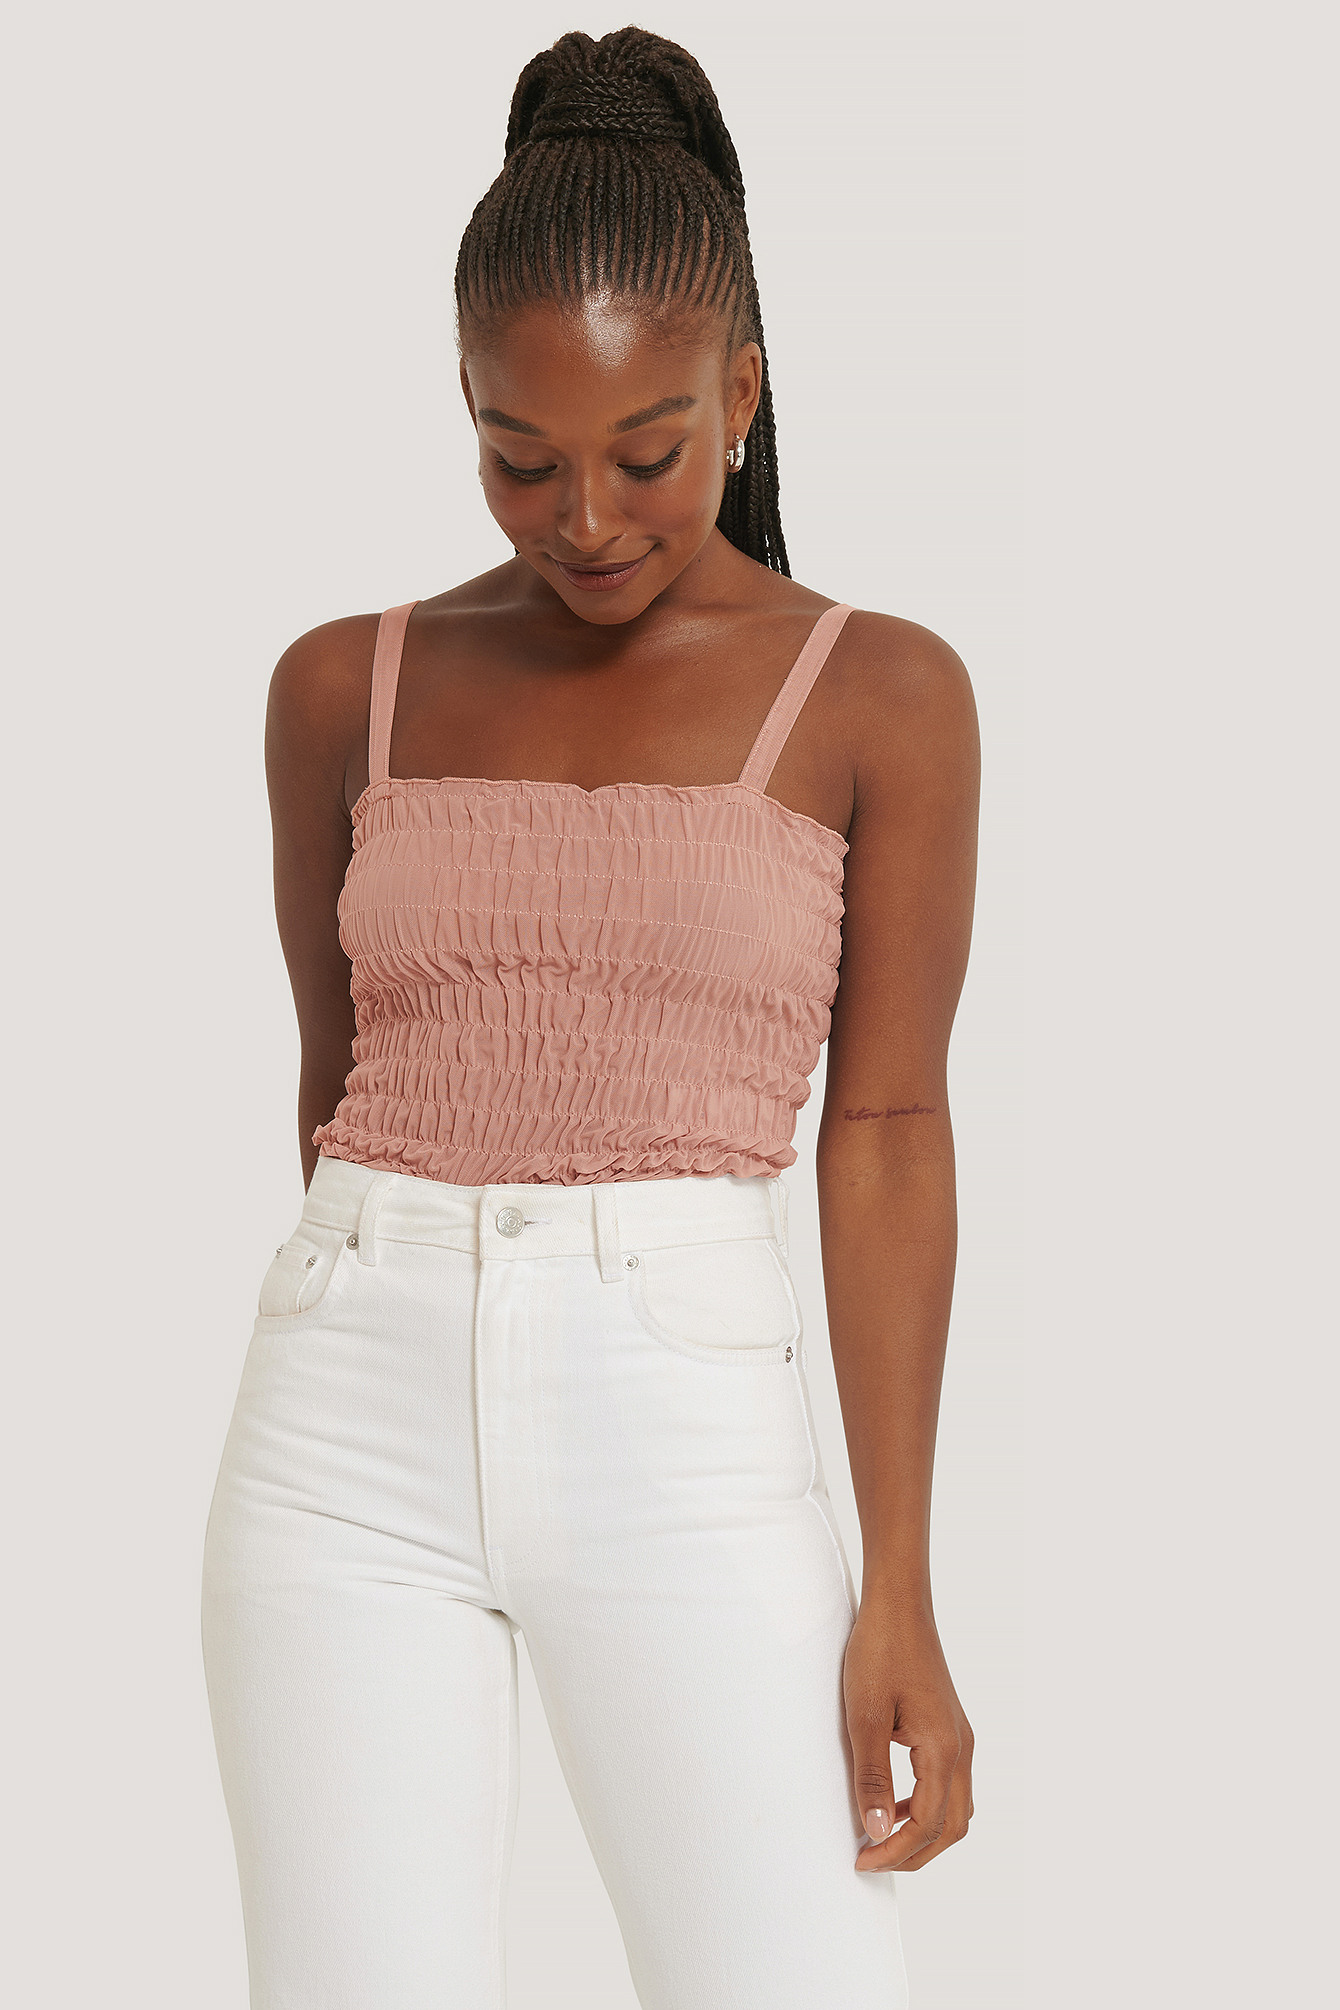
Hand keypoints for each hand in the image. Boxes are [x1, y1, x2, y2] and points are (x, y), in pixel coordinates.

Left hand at [843, 1597, 973, 1871]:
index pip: (927, 1826)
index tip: (861, 1860)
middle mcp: (961, 1748)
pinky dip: (926, 1806)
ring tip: (882, 1836)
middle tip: (872, 1860)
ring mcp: (960, 1737)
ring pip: (956, 1809)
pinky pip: (950, 1784)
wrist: (899, 1605)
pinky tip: (893, 1800)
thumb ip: (872, 1776)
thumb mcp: (865, 1716)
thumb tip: (875, 1829)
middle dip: (914, 1854)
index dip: (894, 1851)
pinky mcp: (951, 1727)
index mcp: (943, 1750)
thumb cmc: (880, 1651)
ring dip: (924, 1833)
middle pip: (951, 1828)